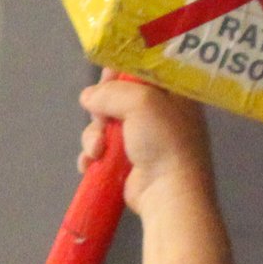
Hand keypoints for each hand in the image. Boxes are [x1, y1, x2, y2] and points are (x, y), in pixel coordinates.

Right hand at [78, 74, 233, 263]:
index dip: (120, 71)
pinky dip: (93, 155)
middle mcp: (159, 114)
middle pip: (117, 97)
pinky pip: (102, 150)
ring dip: (94, 135)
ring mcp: (143, 140)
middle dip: (102, 108)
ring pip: (104, 125)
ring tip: (97, 150)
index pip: (142, 70)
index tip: (107, 79)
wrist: (168, 194)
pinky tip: (92, 162)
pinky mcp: (129, 163)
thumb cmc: (164, 141)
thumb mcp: (141, 101)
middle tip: (101, 116)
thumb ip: (111, 91)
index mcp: (173, 93)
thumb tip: (89, 97)